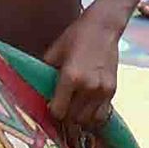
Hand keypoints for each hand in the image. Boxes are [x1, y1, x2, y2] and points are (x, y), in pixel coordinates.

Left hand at [41, 16, 123, 133]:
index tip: (50, 107)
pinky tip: (86, 109)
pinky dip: (93, 116)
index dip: (52, 112)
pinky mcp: (112, 90)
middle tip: (60, 110)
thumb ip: (45, 74)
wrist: (103, 27)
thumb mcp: (54, 53)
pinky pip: (102, 114)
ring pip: (88, 120)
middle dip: (65, 117)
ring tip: (73, 110)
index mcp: (70, 77)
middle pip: (73, 118)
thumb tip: (36, 92)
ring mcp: (102, 90)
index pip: (58, 110)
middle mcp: (88, 86)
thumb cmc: (75, 37)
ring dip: (79, 119)